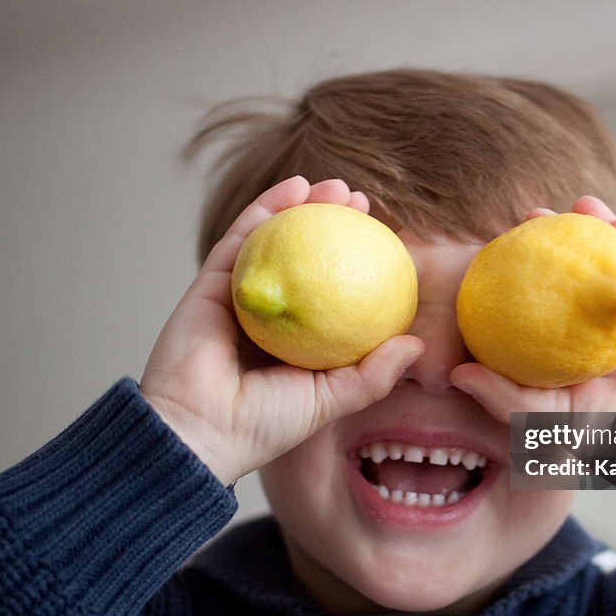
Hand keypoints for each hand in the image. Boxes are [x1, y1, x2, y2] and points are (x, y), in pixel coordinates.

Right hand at [139, 176, 423, 484]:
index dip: (357, 262)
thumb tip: (416, 343)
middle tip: (361, 201)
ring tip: (335, 185)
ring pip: (273, 242)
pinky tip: (294, 187)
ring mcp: (238, 297)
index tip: (386, 239)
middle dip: (333, 225)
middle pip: (304, 260)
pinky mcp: (209, 285)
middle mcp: (270, 315)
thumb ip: (373, 374)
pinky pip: (240, 240)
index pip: (334, 291)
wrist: (200, 430)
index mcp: (298, 341)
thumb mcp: (332, 399)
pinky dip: (265, 209)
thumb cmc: (265, 424)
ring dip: (302, 207)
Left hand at [450, 195, 615, 421]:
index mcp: (580, 350)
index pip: (550, 301)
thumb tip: (456, 375)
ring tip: (581, 204)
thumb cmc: (609, 442)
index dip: (527, 272)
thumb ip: (505, 396)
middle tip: (534, 216)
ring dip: (605, 230)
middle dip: (561, 240)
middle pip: (584, 275)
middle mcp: (614, 331)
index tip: (499, 246)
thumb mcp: (548, 419)